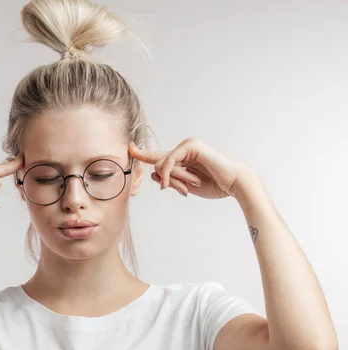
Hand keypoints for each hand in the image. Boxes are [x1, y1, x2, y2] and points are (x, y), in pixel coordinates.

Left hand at [129, 137, 253, 198]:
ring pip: (162, 164)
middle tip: (185, 191)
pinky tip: (171, 183)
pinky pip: (168, 161)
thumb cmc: (214, 185)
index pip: (158, 156)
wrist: (234, 184)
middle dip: (168, 181)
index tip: (130, 147)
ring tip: (190, 185)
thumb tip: (154, 174)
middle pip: (158, 165)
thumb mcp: (185, 185)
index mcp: (182, 157)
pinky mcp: (191, 145)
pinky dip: (168, 174)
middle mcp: (183, 148)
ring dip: (173, 180)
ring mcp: (187, 144)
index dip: (142, 153)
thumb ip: (170, 179)